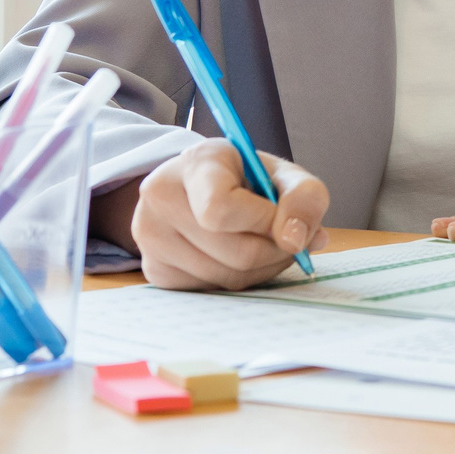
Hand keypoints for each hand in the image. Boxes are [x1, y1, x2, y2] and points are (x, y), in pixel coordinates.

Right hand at [123, 138, 328, 291]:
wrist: (200, 189)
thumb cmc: (245, 180)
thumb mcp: (282, 174)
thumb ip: (304, 196)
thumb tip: (296, 239)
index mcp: (197, 162)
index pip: (221, 209)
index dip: (265, 224)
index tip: (289, 225)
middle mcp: (161, 196)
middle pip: (235, 252)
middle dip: (275, 252)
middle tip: (288, 241)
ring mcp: (150, 236)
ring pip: (225, 278)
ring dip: (261, 270)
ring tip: (265, 245)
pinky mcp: (153, 269)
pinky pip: (210, 291)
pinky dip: (237, 281)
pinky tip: (238, 257)